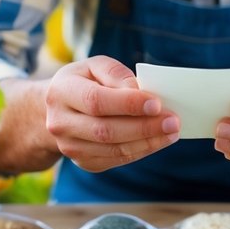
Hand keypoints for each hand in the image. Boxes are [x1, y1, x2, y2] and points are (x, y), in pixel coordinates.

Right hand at [44, 56, 179, 171]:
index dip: (128, 104)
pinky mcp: (83, 162)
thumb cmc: (83, 82)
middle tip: (173, 121)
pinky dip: (140, 151)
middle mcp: (61, 123)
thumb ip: (116, 73)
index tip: (156, 104)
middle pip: (105, 130)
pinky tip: (157, 141)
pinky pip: (116, 160)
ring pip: (113, 150)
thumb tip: (139, 91)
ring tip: (171, 132)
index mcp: (61, 92)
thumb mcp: (95, 66)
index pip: (96, 101)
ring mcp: (70, 147)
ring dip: (147, 142)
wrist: (56, 110)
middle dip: (144, 127)